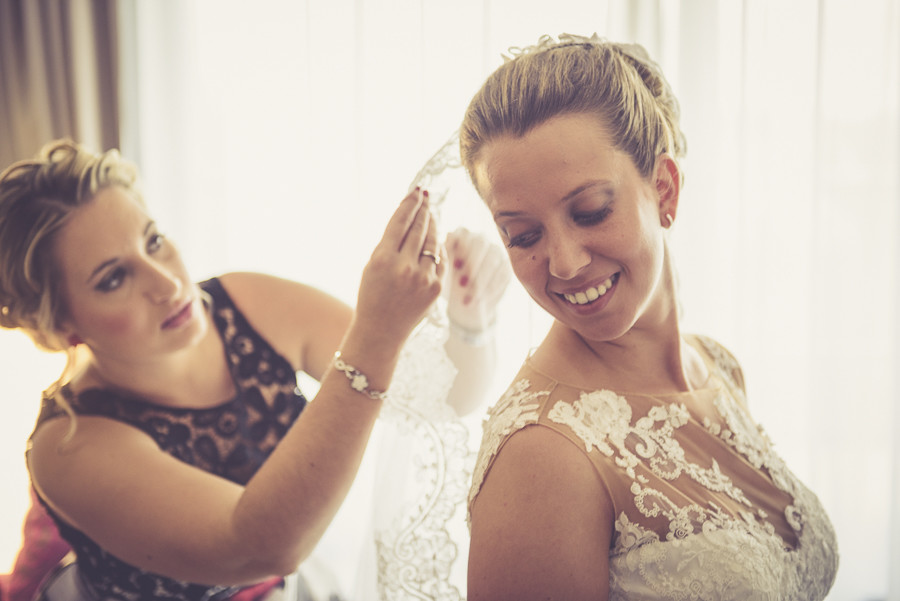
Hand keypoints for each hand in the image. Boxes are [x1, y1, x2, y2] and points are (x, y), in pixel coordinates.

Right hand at [352, 189, 444, 349]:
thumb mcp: (372, 266)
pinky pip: (439, 260)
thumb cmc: (372, 296)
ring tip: (430, 213)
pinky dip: (437, 248)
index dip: (410, 203)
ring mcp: (423, 278)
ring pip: (432, 241)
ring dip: (432, 225)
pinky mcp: (436, 288)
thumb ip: (391, 243)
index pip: (400, 222)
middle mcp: (404, 266)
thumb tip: (412, 219)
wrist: (380, 332)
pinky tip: (434, 239)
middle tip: (425, 196)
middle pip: (418, 228)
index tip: (416, 191)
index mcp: (382, 258)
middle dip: (423, 209)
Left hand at [444, 227, 510, 332]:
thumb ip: (442, 259)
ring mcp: (496, 251)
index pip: (464, 235)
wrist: (463, 300)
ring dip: (480, 281)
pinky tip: (480, 300)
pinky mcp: (506, 267)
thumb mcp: (441, 272)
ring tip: (468, 298)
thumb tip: (442, 247)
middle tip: (461, 284)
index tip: (455, 266)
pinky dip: (490, 289)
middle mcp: (481, 239)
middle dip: (472, 264)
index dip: (461, 249)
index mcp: (462, 235)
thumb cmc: (447, 281)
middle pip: (481, 244)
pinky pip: (502, 274)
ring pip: (493, 260)